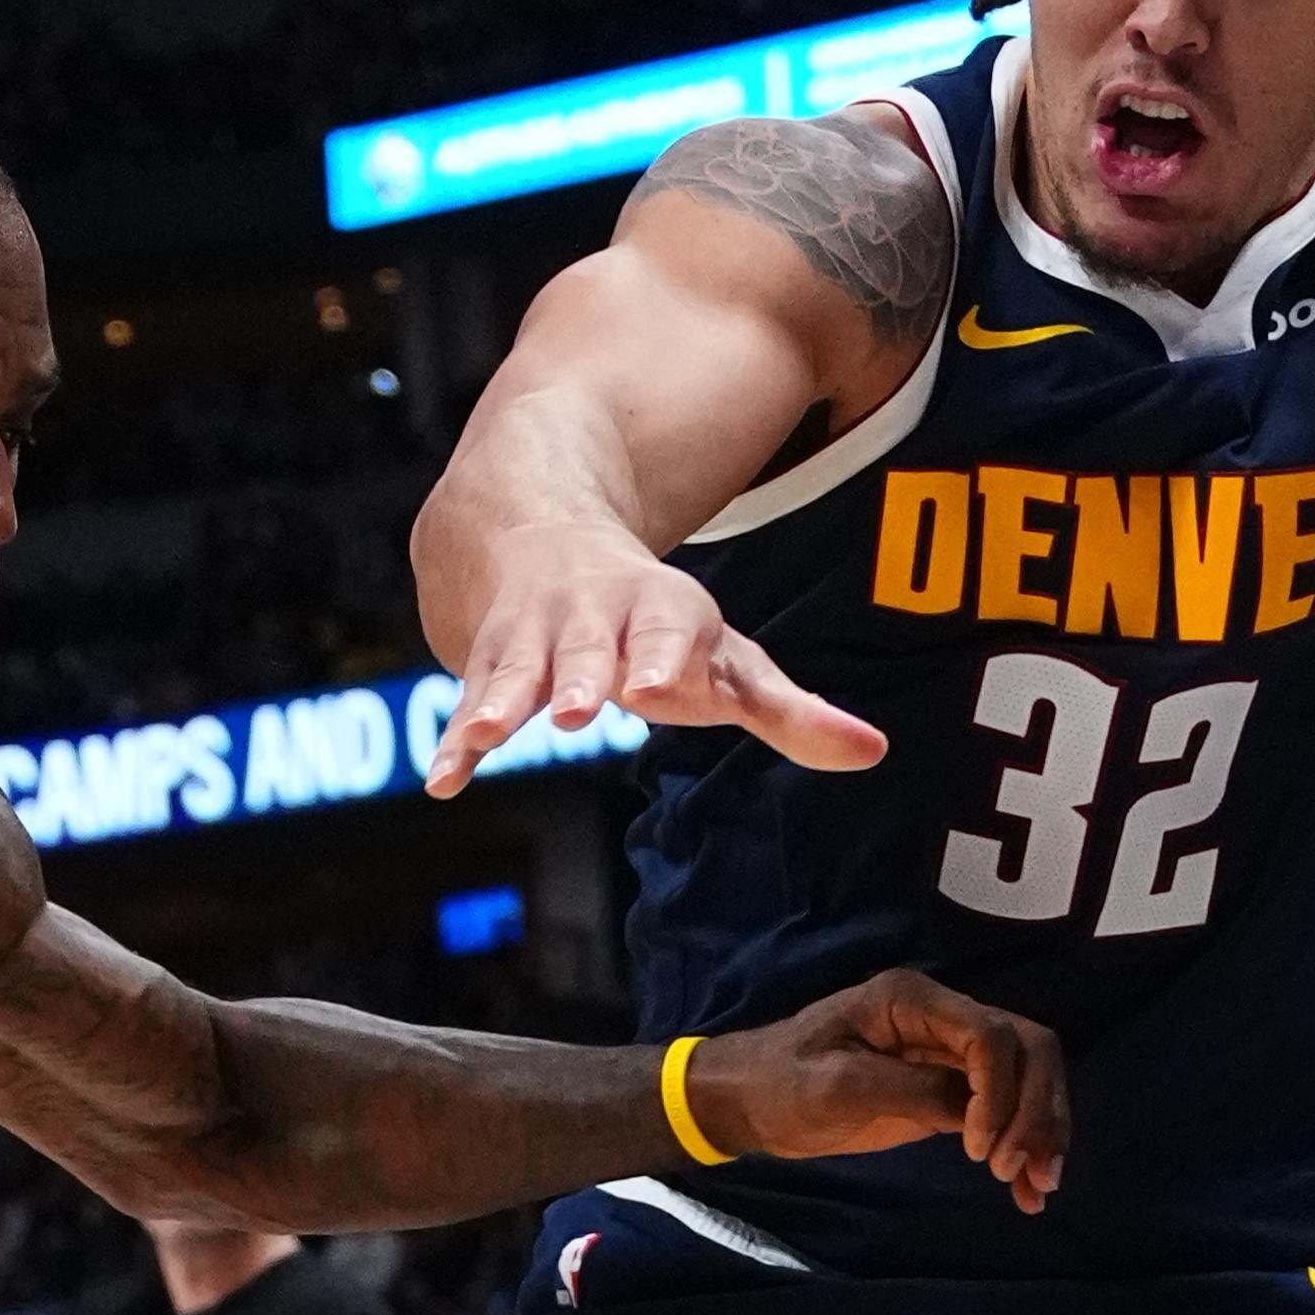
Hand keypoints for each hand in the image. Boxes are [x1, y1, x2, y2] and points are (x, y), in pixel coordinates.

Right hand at [425, 527, 880, 799]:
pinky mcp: (487, 661)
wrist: (544, 533)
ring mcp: (533, 635)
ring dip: (498, 703)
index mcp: (660, 611)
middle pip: (585, 647)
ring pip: (514, 669)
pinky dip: (454, 743)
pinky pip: (467, 703)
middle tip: (573, 712)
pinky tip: (444, 782)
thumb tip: (871, 751)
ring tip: (481, 737)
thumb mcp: (725, 658)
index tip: (661, 687)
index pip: (668, 629)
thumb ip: (788, 711)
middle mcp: (591, 616)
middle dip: (578, 676)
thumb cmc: (655, 625)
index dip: (665, 656)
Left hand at [690, 970, 1069, 1207]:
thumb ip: (911, 1092)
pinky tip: (1026, 1193)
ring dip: (1043, 1130)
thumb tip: (975, 1114)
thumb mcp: (838, 1087)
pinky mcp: (947, 1091)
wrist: (751, 1100)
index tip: (980, 1151)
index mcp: (913, 1001)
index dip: (1000, 1092)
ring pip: (1027, 1079)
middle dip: (1036, 1109)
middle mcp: (942, 1019)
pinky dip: (1023, 1147)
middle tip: (1022, 1170)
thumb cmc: (782, 1084)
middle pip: (1027, 1049)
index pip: (990, 1035)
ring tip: (1038, 1187)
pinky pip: (1004, 1112)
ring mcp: (949, 1054)